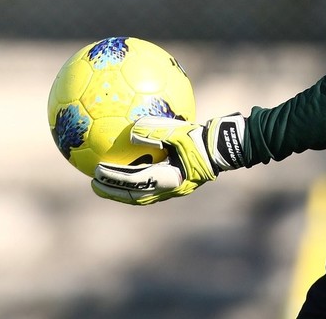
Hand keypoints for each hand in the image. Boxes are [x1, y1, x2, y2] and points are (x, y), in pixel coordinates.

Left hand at [92, 113, 246, 204]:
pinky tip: (134, 166)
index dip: (114, 179)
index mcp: (170, 179)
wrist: (230, 146)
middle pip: (136, 196)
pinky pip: (152, 183)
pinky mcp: (180, 181)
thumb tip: (132, 131)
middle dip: (114, 192)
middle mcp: (171, 188)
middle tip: (95, 184)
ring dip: (125, 190)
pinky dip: (138, 180)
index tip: (96, 172)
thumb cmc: (206, 139)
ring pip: (144, 194)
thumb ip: (157, 130)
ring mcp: (176, 187)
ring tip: (109, 182)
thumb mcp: (182, 133)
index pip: (135, 182)